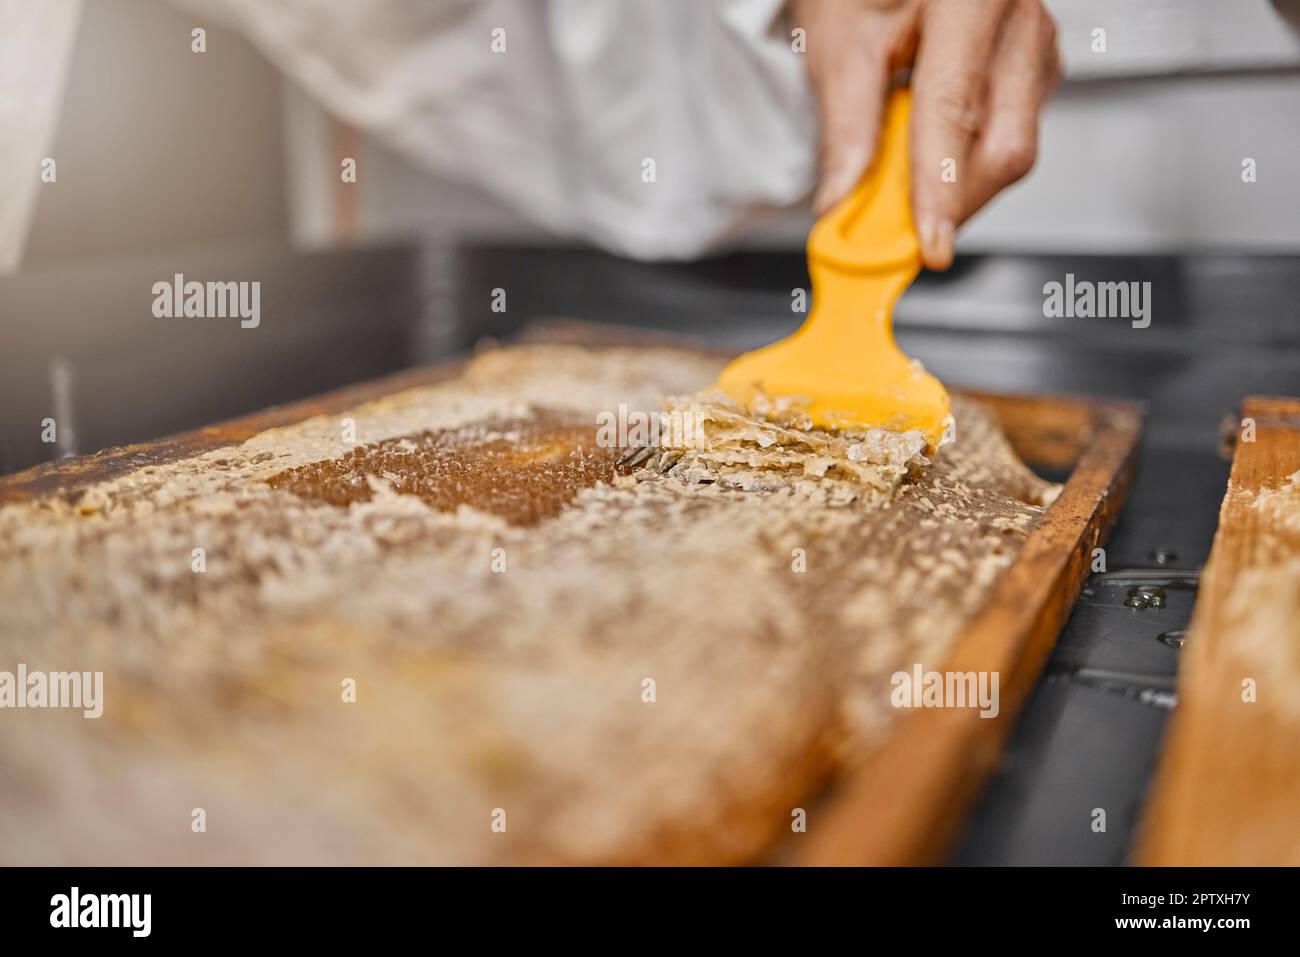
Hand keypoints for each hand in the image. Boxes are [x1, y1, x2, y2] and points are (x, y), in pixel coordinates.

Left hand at [794, 0, 1060, 269]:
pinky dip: (963, 161)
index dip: (940, 189)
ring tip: (902, 168)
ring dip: (955, 182)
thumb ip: (847, 130)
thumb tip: (843, 201)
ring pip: (1011, 148)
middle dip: (950, 200)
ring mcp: (1037, 43)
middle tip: (897, 230)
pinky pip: (1009, 135)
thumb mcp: (841, 44)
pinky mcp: (1036, 67)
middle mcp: (1020, 17)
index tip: (927, 244)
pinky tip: (931, 145)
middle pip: (1005, 144)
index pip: (955, 111)